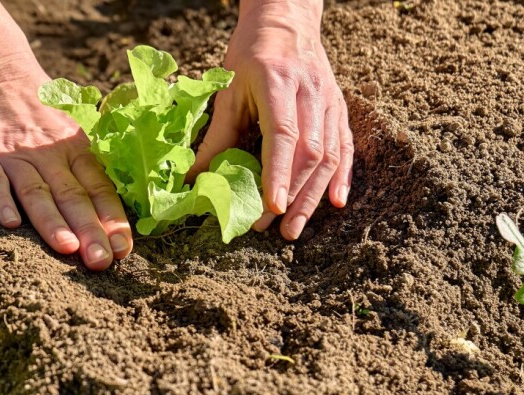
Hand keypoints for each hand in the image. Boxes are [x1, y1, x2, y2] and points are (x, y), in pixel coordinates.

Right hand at [0, 65, 132, 269]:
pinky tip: (11, 223)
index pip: (100, 189)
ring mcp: (17, 157)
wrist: (0, 81)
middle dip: (89, 231)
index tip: (122, 250)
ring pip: (38, 192)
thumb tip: (121, 218)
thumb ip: (93, 172)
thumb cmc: (45, 120)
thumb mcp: (76, 137)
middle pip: (73, 196)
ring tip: (66, 248)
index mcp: (78, 152)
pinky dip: (2, 201)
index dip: (112, 220)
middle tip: (100, 261)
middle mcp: (51, 156)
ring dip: (52, 221)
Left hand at [189, 0, 353, 239]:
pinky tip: (335, 202)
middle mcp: (309, 92)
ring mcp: (329, 100)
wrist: (286, 18)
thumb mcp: (227, 89)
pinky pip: (345, 146)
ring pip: (330, 155)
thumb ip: (216, 135)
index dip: (278, 173)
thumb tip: (194, 179)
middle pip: (310, 153)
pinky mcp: (339, 107)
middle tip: (274, 228)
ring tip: (294, 227)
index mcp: (277, 83)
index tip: (272, 207)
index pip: (283, 135)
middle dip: (293, 195)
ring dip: (313, 195)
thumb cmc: (250, 53)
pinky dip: (342, 177)